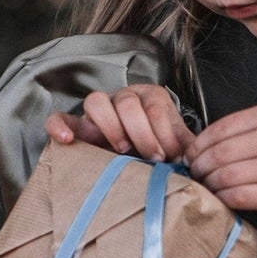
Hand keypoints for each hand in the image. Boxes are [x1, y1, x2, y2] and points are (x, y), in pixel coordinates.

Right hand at [45, 84, 193, 163]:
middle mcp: (121, 99)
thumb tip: (196, 159)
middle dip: (142, 132)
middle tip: (151, 157)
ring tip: (122, 151)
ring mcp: (96, 112)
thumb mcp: (175, 147)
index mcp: (148, 98)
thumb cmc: (156, 154)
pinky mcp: (75, 127)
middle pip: (127, 102)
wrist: (137, 159)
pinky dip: (60, 126)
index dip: (163, 130)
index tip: (169, 156)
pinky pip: (60, 119)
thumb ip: (186, 148)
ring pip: (96, 102)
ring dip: (110, 127)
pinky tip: (68, 141)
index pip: (153, 105)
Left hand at [187, 106, 256, 217]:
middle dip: (199, 166)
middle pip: (220, 154)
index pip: (221, 129)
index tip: (190, 155)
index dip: (198, 144)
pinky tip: (220, 197)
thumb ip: (244, 129)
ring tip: (206, 186)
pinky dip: (222, 198)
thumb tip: (200, 146)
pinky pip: (238, 196)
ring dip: (209, 184)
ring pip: (226, 176)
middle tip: (195, 173)